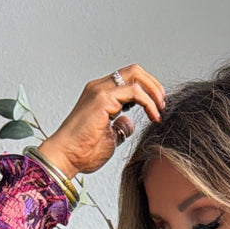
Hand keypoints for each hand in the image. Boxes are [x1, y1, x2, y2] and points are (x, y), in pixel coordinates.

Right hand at [37, 65, 165, 177]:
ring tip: (160, 110)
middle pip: (134, 71)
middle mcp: (99, 88)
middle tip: (163, 104)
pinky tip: (153, 115)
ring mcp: (100, 91)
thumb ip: (120, 127)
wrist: (66, 157)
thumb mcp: (110, 138)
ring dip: (153, 91)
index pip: (128, 79)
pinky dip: (149, 102)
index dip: (147, 89)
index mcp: (100, 95)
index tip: (158, 106)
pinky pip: (134, 91)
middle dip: (153, 85)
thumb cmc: (82, 152)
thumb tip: (129, 123)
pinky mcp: (103, 99)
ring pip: (135, 75)